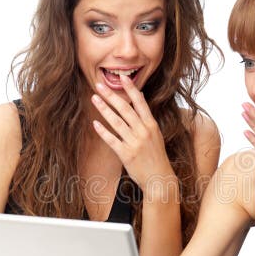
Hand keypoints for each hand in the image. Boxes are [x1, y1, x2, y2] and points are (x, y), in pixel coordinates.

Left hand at [90, 75, 176, 199]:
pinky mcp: (127, 154)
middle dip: (112, 95)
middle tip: (100, 85)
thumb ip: (146, 119)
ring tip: (94, 99)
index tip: (123, 77)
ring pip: (117, 122)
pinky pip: (112, 140)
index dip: (131, 89)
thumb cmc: (156, 157)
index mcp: (151, 125)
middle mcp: (143, 131)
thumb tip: (139, 99)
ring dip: (104, 109)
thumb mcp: (156, 135)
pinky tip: (95, 124)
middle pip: (125, 109)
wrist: (160, 178)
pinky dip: (103, 132)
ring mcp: (135, 143)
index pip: (140, 102)